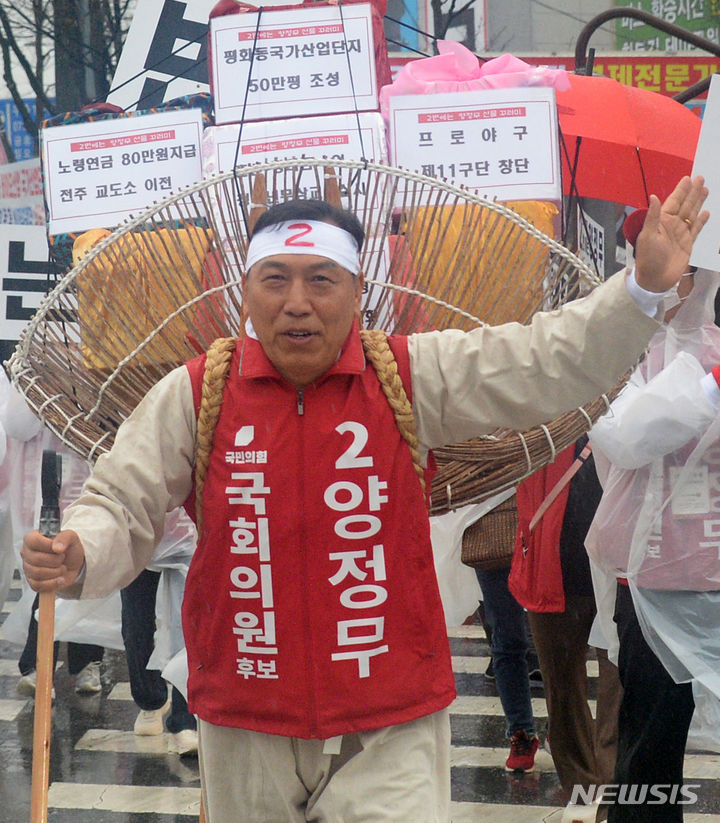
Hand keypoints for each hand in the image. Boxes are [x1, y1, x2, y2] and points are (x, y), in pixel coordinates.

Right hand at [21, 529, 85, 591]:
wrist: (73, 564)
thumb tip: (57, 547)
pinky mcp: (32, 582)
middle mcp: (27, 553)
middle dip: (55, 560)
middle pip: (36, 559)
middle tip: (62, 558)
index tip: (58, 548)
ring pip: (37, 573)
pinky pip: (38, 585)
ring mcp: (28, 568)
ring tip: (62, 568)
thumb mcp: (71, 537)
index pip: (32, 541)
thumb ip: (64, 537)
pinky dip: (53, 583)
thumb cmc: (68, 548)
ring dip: (55, 572)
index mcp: (32, 538)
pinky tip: (60, 578)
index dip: (47, 545)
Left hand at [635, 175, 709, 292]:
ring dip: (698, 202)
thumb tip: (653, 197)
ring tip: (705, 189)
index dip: (681, 190)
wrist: (655, 280)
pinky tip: (706, 212)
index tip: (687, 179)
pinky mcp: (688, 244)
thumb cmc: (648, 259)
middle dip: (692, 192)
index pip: (673, 202)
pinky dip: (701, 221)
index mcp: (660, 222)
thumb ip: (652, 216)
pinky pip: (696, 229)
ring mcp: (680, 234)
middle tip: (700, 178)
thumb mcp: (648, 236)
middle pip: (685, 205)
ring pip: (692, 214)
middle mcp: (671, 226)